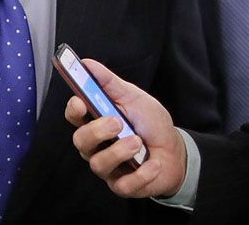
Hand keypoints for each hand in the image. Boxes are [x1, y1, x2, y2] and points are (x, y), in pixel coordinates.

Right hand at [65, 59, 185, 198]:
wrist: (176, 151)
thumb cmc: (150, 123)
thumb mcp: (133, 97)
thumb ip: (109, 82)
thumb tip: (87, 63)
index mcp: (95, 121)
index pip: (74, 116)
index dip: (73, 110)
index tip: (80, 102)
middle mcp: (96, 146)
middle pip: (80, 141)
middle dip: (97, 131)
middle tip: (117, 122)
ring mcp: (108, 167)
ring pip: (98, 164)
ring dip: (120, 151)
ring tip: (138, 142)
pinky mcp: (122, 186)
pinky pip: (122, 184)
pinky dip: (141, 174)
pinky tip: (152, 164)